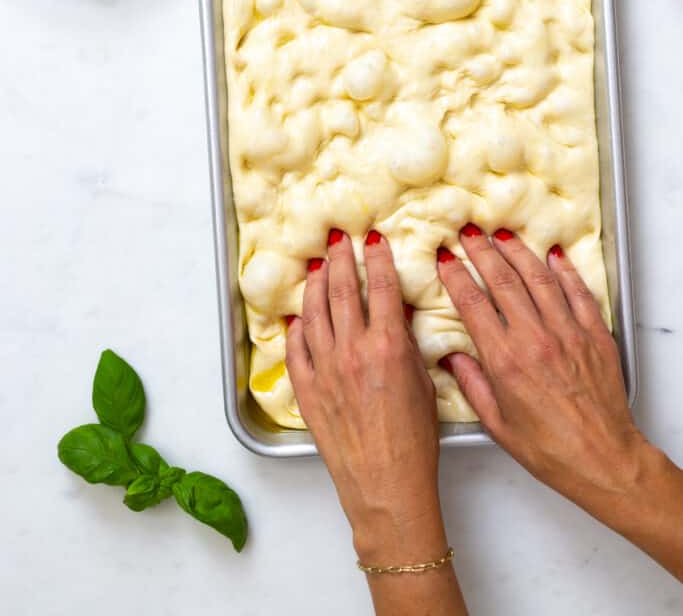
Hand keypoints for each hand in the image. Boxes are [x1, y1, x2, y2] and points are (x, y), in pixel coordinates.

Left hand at [286, 229, 445, 567]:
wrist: (386, 485)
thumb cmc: (414, 441)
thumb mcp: (423, 383)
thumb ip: (408, 344)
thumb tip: (397, 314)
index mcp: (388, 345)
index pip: (381, 287)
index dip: (377, 259)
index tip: (373, 240)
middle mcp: (353, 350)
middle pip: (343, 291)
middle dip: (341, 260)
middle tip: (337, 241)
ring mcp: (325, 369)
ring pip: (314, 313)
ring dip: (316, 286)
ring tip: (318, 268)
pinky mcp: (307, 389)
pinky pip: (296, 350)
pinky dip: (296, 330)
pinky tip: (297, 318)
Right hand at [437, 227, 663, 526]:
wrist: (602, 459)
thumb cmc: (549, 449)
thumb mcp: (496, 422)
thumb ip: (471, 383)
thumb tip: (450, 355)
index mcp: (505, 361)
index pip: (473, 304)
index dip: (456, 276)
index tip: (445, 258)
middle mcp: (535, 340)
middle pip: (503, 281)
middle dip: (482, 252)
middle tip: (468, 233)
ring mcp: (567, 333)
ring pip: (539, 279)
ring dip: (517, 252)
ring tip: (502, 234)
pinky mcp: (594, 334)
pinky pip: (577, 292)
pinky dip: (563, 270)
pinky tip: (552, 255)